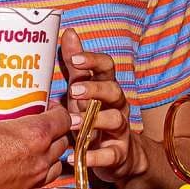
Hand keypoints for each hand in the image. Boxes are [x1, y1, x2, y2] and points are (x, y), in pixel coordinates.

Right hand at [0, 104, 71, 188]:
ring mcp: (30, 187)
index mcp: (34, 135)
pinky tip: (12, 179)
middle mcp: (39, 162)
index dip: (58, 112)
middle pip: (61, 146)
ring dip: (45, 161)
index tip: (47, 108)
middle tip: (37, 131)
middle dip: (54, 136)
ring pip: (51, 171)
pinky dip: (27, 184)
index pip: (62, 119)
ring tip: (28, 155)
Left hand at [61, 26, 147, 183]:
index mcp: (107, 88)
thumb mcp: (83, 90)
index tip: (74, 59)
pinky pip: (110, 155)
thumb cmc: (94, 118)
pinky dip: (94, 156)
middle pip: (114, 90)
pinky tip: (76, 156)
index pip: (107, 67)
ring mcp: (120, 130)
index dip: (92, 61)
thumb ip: (76, 66)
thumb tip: (69, 32)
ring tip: (73, 124)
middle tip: (74, 91)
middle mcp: (117, 106)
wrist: (117, 156)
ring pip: (115, 120)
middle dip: (96, 89)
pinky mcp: (118, 154)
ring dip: (94, 121)